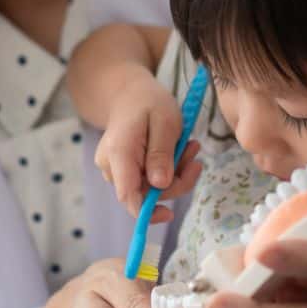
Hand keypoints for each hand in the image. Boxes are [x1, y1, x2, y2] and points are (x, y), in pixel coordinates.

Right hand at [94, 73, 201, 222]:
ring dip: (175, 174)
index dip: (147, 211)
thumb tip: (161, 185)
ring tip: (189, 147)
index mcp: (119, 153)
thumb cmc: (148, 102)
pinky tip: (179, 151)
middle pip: (144, 194)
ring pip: (150, 188)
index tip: (169, 214)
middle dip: (175, 181)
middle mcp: (111, 166)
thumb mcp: (164, 121)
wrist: (130, 93)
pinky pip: (149, 180)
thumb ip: (161, 153)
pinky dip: (168, 170)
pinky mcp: (124, 170)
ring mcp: (116, 169)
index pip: (128, 195)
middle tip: (195, 156)